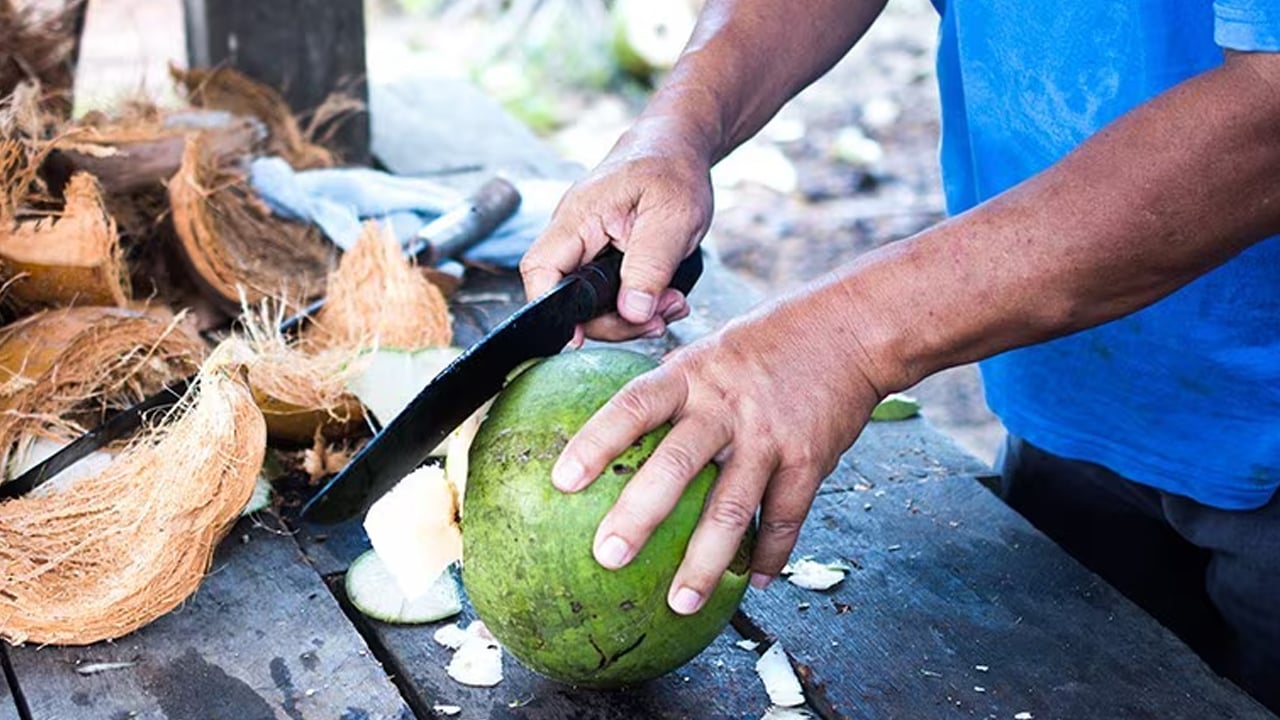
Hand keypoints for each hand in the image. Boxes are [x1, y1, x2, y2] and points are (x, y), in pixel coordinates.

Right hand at [520, 120, 713, 341]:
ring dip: (631, 315)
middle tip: (659, 318)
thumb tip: (632, 312)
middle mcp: (573, 233)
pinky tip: (665, 299)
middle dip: (614, 321)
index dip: (551, 311)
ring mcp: (586, 246)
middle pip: (567, 298)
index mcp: (577, 217)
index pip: (539, 271)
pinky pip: (608, 293)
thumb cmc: (674, 169)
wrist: (678, 145)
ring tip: (672, 305)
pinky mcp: (603, 256)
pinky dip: (637, 303)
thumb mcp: (674, 217)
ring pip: (591, 301)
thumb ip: (651, 266)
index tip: (578, 338)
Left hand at [550, 290, 886, 613]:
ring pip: (732, 507)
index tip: (562, 480)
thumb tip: (615, 430)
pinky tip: (755, 582)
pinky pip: (785, 518)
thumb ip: (672, 390)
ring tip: (680, 602)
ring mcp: (769, 436)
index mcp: (691, 376)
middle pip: (676, 464)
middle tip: (608, 557)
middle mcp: (726, 406)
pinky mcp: (808, 460)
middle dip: (640, 515)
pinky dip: (770, 554)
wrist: (850, 330)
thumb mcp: (709, 350)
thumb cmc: (767, 343)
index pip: (634, 406)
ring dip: (705, 562)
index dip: (597, 442)